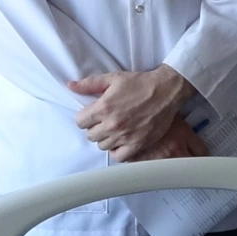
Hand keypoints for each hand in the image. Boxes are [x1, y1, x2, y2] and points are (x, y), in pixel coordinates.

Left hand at [71, 64, 195, 160]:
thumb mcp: (113, 78)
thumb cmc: (140, 83)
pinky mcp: (137, 144)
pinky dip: (117, 151)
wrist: (166, 91)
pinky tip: (121, 141)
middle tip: (105, 121)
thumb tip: (70, 85)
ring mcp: (125, 136)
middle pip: (90, 136)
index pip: (80, 122)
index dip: (85, 117)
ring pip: (103, 146)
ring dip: (106, 139)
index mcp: (104, 108)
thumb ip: (89, 84)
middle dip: (95, 127)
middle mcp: (112, 124)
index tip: (92, 114)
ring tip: (114, 129)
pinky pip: (119, 157)